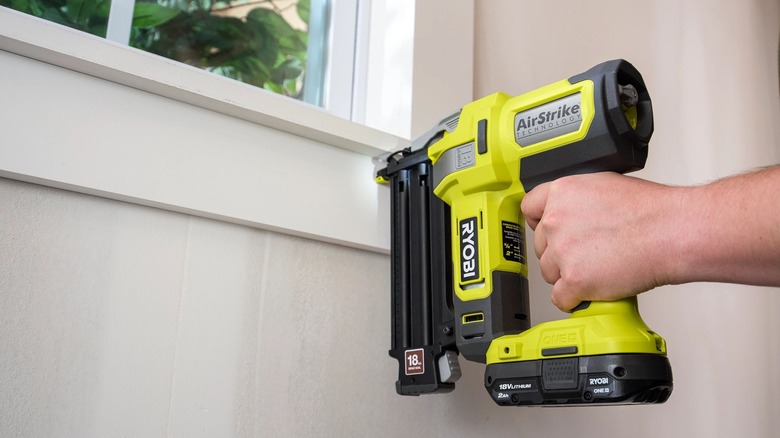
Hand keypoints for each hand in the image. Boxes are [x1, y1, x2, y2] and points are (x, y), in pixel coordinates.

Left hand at [521, 172, 674, 311]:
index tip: (548, 233)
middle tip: (587, 254)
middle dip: (560, 253)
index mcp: (561, 192)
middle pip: (541, 246)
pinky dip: (574, 300)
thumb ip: (577, 199)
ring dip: (568, 276)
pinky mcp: (574, 279)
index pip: (529, 209)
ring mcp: (562, 251)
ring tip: (598, 269)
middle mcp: (556, 220)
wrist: (672, 232)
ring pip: (549, 273)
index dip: (540, 224)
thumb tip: (571, 211)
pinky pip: (560, 299)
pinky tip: (591, 291)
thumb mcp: (603, 185)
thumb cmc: (650, 210)